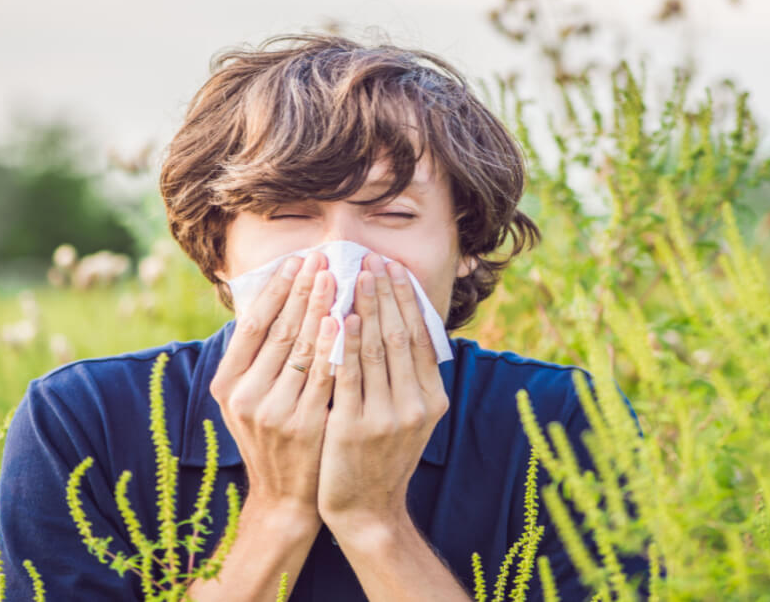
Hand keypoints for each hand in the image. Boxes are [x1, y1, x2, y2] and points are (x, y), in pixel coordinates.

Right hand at [208, 251, 337, 530]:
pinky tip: (342, 319)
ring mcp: (273, 412)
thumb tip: (275, 298)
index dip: (275, 289)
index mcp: (227, 384)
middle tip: (321, 256)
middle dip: (301, 289)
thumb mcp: (251, 398)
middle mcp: (244, 396)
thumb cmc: (274, 437)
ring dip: (319, 307)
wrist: (286, 497)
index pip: (252, 324)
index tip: (296, 259)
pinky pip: (321, 376)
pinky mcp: (303, 425)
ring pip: (300, 348)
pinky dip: (332, 345)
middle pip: (278, 330)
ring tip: (335, 275)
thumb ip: (258, 357)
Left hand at [317, 254, 448, 538]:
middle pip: (399, 336)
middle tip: (372, 259)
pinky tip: (338, 317)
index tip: (393, 268)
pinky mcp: (353, 427)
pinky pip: (348, 375)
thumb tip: (405, 324)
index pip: (420, 337)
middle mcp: (415, 406)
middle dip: (385, 293)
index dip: (407, 299)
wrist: (366, 510)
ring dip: (364, 308)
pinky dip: (345, 343)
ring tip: (354, 276)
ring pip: (375, 349)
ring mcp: (386, 417)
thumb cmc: (381, 456)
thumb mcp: (409, 418)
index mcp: (432, 400)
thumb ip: (409, 377)